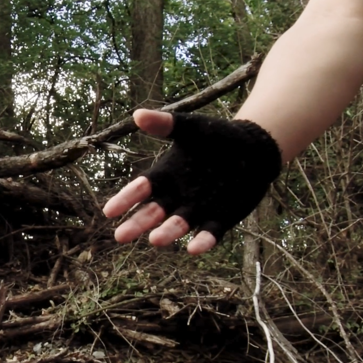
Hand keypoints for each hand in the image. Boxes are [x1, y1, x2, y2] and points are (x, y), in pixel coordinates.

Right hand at [102, 109, 281, 254]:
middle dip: (138, 223)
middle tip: (121, 236)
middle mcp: (175, 197)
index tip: (109, 211)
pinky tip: (194, 248)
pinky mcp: (218, 220)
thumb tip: (137, 114)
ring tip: (155, 240)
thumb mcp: (191, 128)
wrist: (253, 149)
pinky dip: (202, 241)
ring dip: (167, 233)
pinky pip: (209, 234)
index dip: (125, 200)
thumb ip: (165, 124)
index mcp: (164, 176)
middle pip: (152, 213)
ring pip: (178, 225)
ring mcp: (196, 211)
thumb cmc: (216, 137)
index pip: (140, 190)